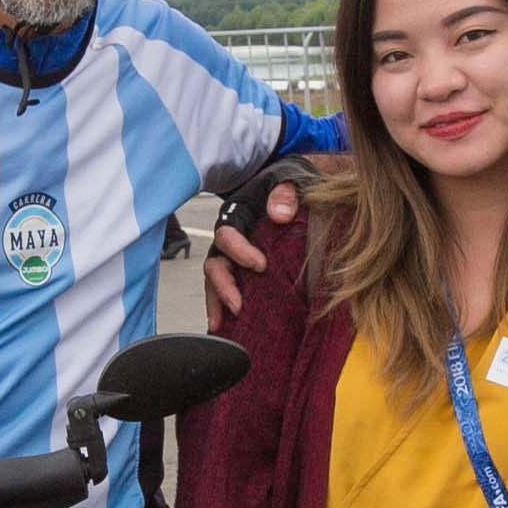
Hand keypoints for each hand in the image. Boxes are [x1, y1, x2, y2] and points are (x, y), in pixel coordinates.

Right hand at [198, 174, 302, 315]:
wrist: (292, 185)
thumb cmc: (290, 183)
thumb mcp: (290, 181)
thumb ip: (285, 193)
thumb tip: (279, 214)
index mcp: (237, 215)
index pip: (227, 235)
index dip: (239, 251)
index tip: (261, 265)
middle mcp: (230, 239)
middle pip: (214, 264)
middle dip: (223, 287)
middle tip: (239, 306)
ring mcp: (234, 256)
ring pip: (215, 282)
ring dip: (218, 303)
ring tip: (223, 324)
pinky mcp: (243, 270)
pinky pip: (227, 289)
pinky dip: (224, 307)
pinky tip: (228, 326)